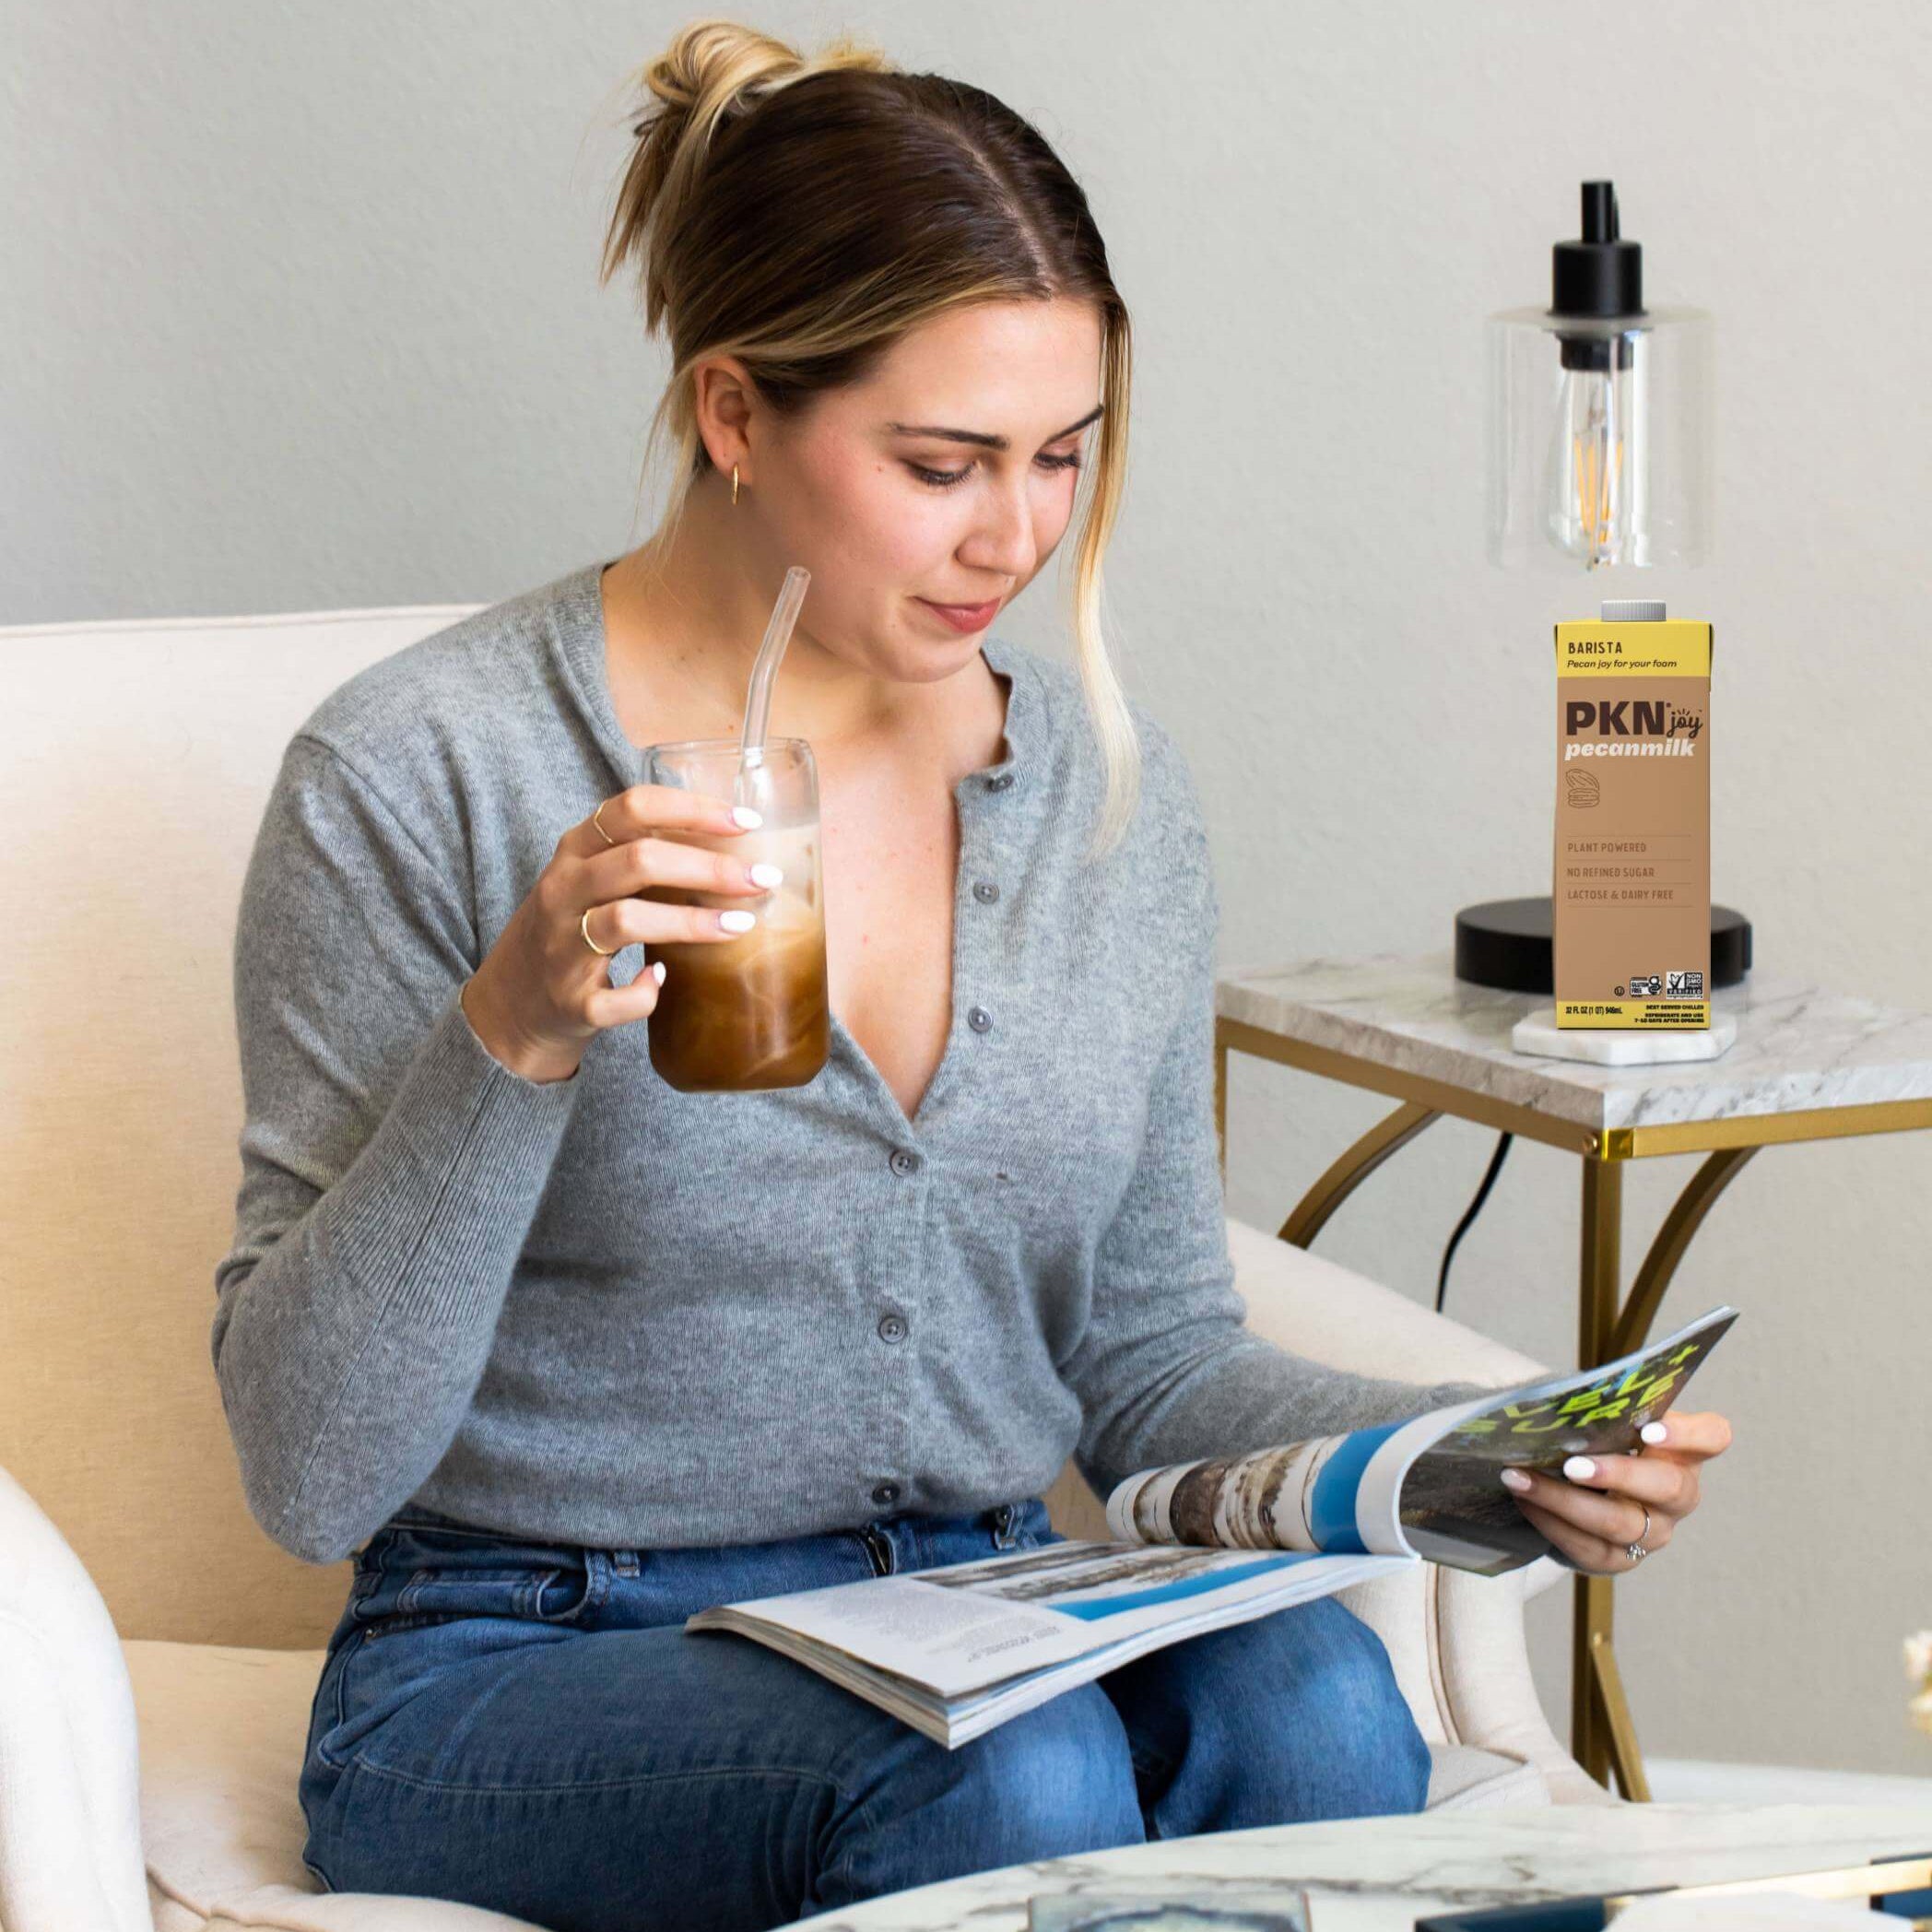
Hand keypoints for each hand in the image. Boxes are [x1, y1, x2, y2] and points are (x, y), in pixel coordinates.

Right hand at [460, 783, 774, 1083]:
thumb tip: (732, 846)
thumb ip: (642, 855)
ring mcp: (562, 946)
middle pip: (638, 861)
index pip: (632, 808)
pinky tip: (664, 982)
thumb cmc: (570, 930)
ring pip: (626, 921)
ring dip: (691, 922)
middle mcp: (564, 890)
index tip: (747, 821)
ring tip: (741, 925)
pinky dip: (644, 994)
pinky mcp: (569, 1000)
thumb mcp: (592, 878)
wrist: (511, 1003)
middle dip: (709, 867)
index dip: (694, 809)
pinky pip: (614, 999)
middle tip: (763, 879)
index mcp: (575, 851)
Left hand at [1500, 1409, 1732, 1575]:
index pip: (1713, 1437)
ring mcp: (1655, 1531)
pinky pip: (1588, 1547)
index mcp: (1682, 1450)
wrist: (1581, 1489)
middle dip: (1617, 1475)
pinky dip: (1550, 1521)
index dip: (1688, 1435)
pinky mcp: (1621, 1559)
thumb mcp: (1606, 1420)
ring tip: (1520, 1478)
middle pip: (1668, 1488)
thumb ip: (1599, 1410)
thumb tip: (1559, 1401)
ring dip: (1564, 1500)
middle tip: (1571, 1465)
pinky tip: (1524, 1500)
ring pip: (1619, 1523)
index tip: (1649, 1429)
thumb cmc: (1598, 1440)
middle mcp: (1678, 1494)